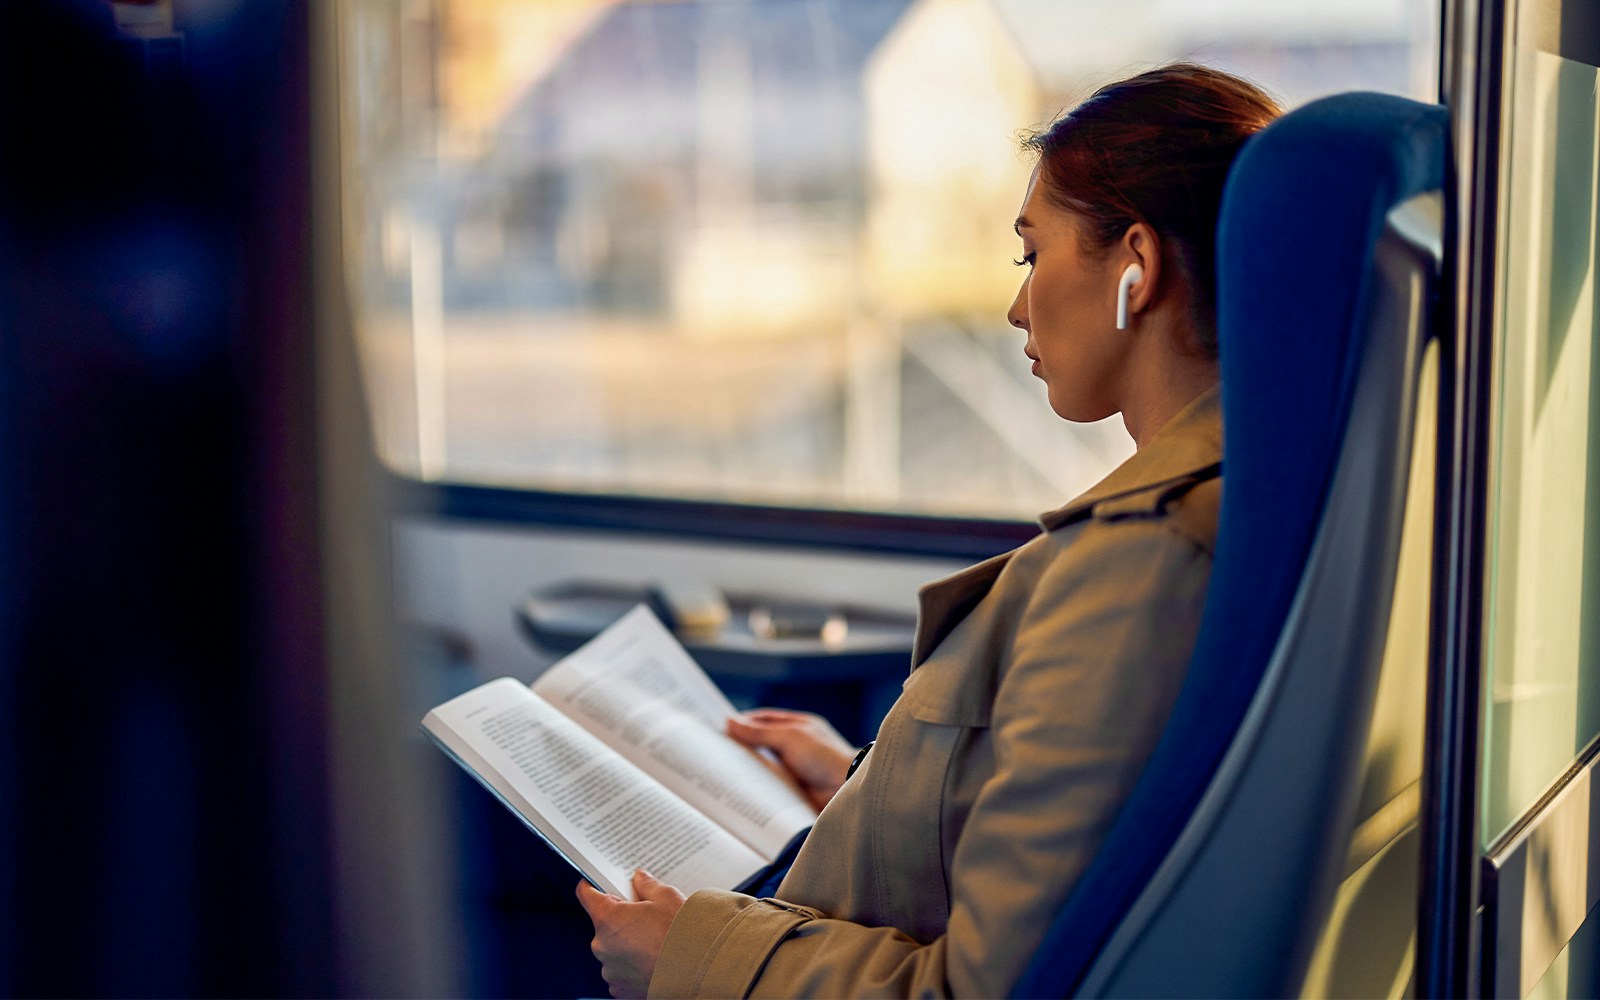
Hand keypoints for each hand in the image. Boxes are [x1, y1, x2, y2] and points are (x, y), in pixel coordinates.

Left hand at [575, 870, 685, 998]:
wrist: (698, 971)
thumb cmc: (682, 935)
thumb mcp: (667, 898)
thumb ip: (647, 886)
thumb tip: (640, 880)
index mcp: (608, 919)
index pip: (587, 895)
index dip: (594, 886)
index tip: (599, 883)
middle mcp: (602, 947)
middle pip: (604, 924)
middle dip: (621, 918)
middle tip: (645, 916)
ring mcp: (610, 971)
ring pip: (613, 949)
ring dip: (627, 945)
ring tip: (654, 942)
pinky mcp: (621, 990)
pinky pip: (621, 972)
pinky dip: (633, 966)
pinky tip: (653, 960)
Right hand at [727, 708, 855, 810]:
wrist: (846, 790)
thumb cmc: (825, 757)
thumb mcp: (789, 737)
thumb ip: (759, 732)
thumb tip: (730, 721)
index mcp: (795, 727)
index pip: (763, 720)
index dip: (742, 723)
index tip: (720, 728)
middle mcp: (793, 747)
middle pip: (759, 744)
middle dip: (739, 747)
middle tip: (713, 752)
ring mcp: (792, 769)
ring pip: (761, 766)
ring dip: (745, 769)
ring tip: (719, 773)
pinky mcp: (790, 790)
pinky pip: (767, 787)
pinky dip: (754, 787)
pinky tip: (738, 790)